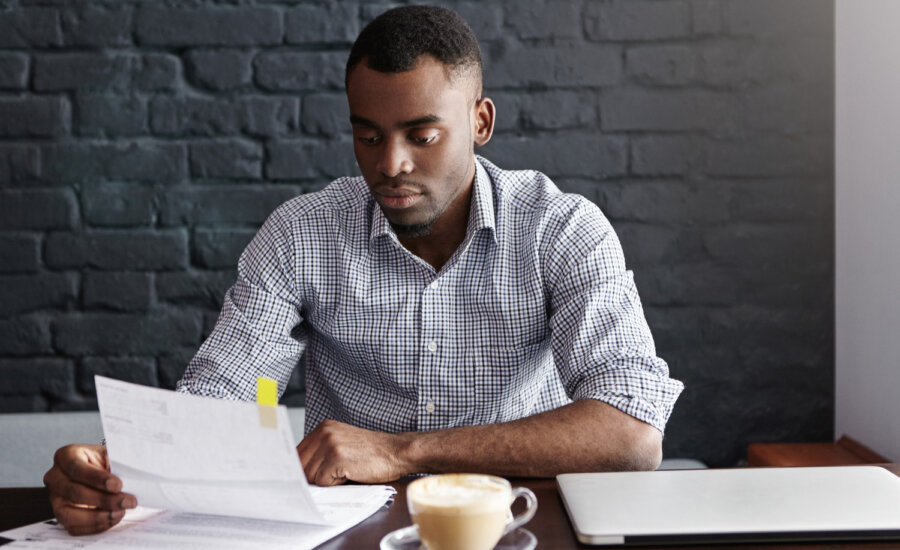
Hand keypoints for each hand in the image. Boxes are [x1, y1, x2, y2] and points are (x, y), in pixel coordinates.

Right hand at [43, 444, 136, 534]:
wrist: (102, 474)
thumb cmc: (105, 463)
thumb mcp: (112, 454)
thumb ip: (119, 460)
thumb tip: (134, 469)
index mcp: (66, 456)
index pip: (76, 468)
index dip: (97, 478)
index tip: (118, 485)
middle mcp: (56, 477)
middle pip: (74, 492)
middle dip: (103, 499)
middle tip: (127, 501)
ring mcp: (55, 498)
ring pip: (70, 514)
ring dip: (98, 517)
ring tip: (120, 513)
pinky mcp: (61, 515)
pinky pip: (74, 527)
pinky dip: (95, 525)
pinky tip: (113, 518)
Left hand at [296, 420, 411, 485]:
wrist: (395, 452)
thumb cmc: (371, 452)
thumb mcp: (342, 443)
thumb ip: (320, 452)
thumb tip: (299, 472)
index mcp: (323, 427)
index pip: (297, 453)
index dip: (302, 468)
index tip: (305, 476)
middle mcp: (324, 432)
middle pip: (301, 466)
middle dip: (314, 476)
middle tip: (334, 475)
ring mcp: (330, 444)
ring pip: (310, 475)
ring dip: (326, 480)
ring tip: (345, 471)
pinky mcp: (337, 457)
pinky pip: (323, 482)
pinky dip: (335, 484)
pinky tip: (350, 474)